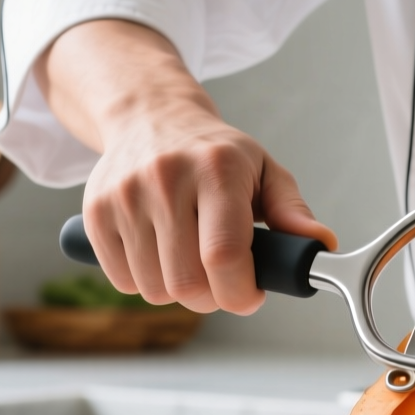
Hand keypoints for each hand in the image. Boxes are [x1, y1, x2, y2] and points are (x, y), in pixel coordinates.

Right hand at [41, 19, 335, 313]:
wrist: (150, 116)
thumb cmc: (216, 154)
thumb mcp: (264, 171)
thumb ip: (292, 213)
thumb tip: (319, 246)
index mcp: (217, 170)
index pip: (224, 257)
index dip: (241, 294)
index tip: (250, 295)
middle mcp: (166, 179)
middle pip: (187, 284)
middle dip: (212, 298)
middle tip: (222, 279)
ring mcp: (124, 196)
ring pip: (154, 289)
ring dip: (178, 291)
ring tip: (189, 259)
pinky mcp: (95, 213)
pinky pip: (122, 281)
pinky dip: (144, 281)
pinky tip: (159, 252)